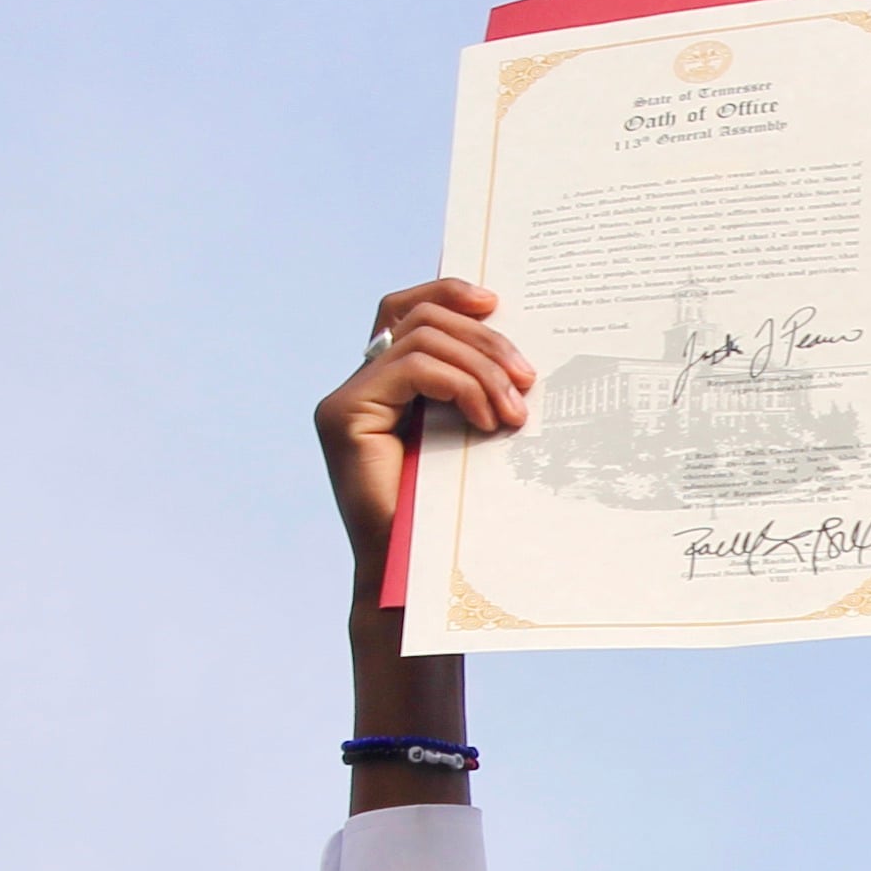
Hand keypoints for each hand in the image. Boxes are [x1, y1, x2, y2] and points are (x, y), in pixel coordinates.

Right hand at [314, 280, 532, 586]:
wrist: (418, 577)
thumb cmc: (453, 517)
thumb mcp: (473, 438)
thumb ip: (476, 391)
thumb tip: (516, 350)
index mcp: (388, 385)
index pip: (411, 311)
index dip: (450, 293)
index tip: (497, 303)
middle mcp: (359, 385)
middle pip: (421, 318)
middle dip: (484, 340)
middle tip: (528, 380)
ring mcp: (346, 399)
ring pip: (421, 338)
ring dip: (481, 368)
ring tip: (515, 412)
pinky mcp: (343, 416)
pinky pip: (411, 367)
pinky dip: (460, 384)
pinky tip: (486, 420)